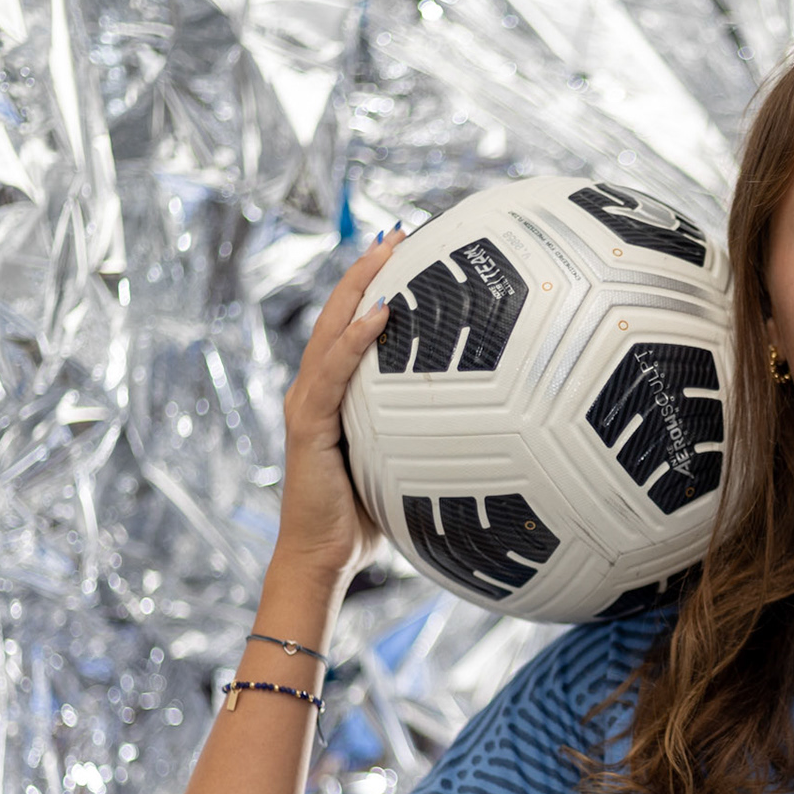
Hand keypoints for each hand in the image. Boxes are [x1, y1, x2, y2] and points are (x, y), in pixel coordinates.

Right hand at [274, 228, 405, 583]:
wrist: (324, 560)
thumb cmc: (365, 519)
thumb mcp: (401, 464)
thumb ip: (424, 436)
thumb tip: (485, 423)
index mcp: (334, 396)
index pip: (352, 329)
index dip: (374, 287)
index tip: (407, 252)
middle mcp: (314, 390)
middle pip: (339, 314)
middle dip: (367, 270)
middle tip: (400, 233)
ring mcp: (307, 405)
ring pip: (332, 331)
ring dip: (360, 286)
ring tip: (388, 251)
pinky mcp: (308, 425)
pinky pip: (333, 373)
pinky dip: (355, 340)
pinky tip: (381, 312)